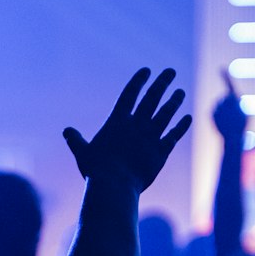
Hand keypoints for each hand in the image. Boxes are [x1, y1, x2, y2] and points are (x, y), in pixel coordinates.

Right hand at [62, 67, 191, 193]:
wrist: (114, 185)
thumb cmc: (96, 170)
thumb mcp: (82, 153)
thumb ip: (76, 140)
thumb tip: (66, 131)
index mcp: (117, 122)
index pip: (129, 94)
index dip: (138, 81)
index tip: (147, 70)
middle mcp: (137, 125)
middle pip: (152, 98)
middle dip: (162, 83)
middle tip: (171, 71)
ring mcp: (151, 137)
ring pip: (166, 114)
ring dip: (174, 101)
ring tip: (180, 92)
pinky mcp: (161, 152)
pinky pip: (173, 135)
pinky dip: (181, 126)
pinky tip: (188, 118)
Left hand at [212, 69, 246, 143]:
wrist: (232, 137)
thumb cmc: (242, 125)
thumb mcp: (245, 112)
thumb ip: (238, 103)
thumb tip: (232, 99)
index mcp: (234, 98)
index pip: (229, 84)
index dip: (225, 76)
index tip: (221, 68)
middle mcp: (223, 101)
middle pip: (224, 97)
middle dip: (228, 103)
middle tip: (233, 114)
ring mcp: (216, 107)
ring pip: (219, 104)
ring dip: (223, 110)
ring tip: (228, 119)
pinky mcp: (210, 113)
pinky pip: (214, 111)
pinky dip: (218, 115)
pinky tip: (222, 122)